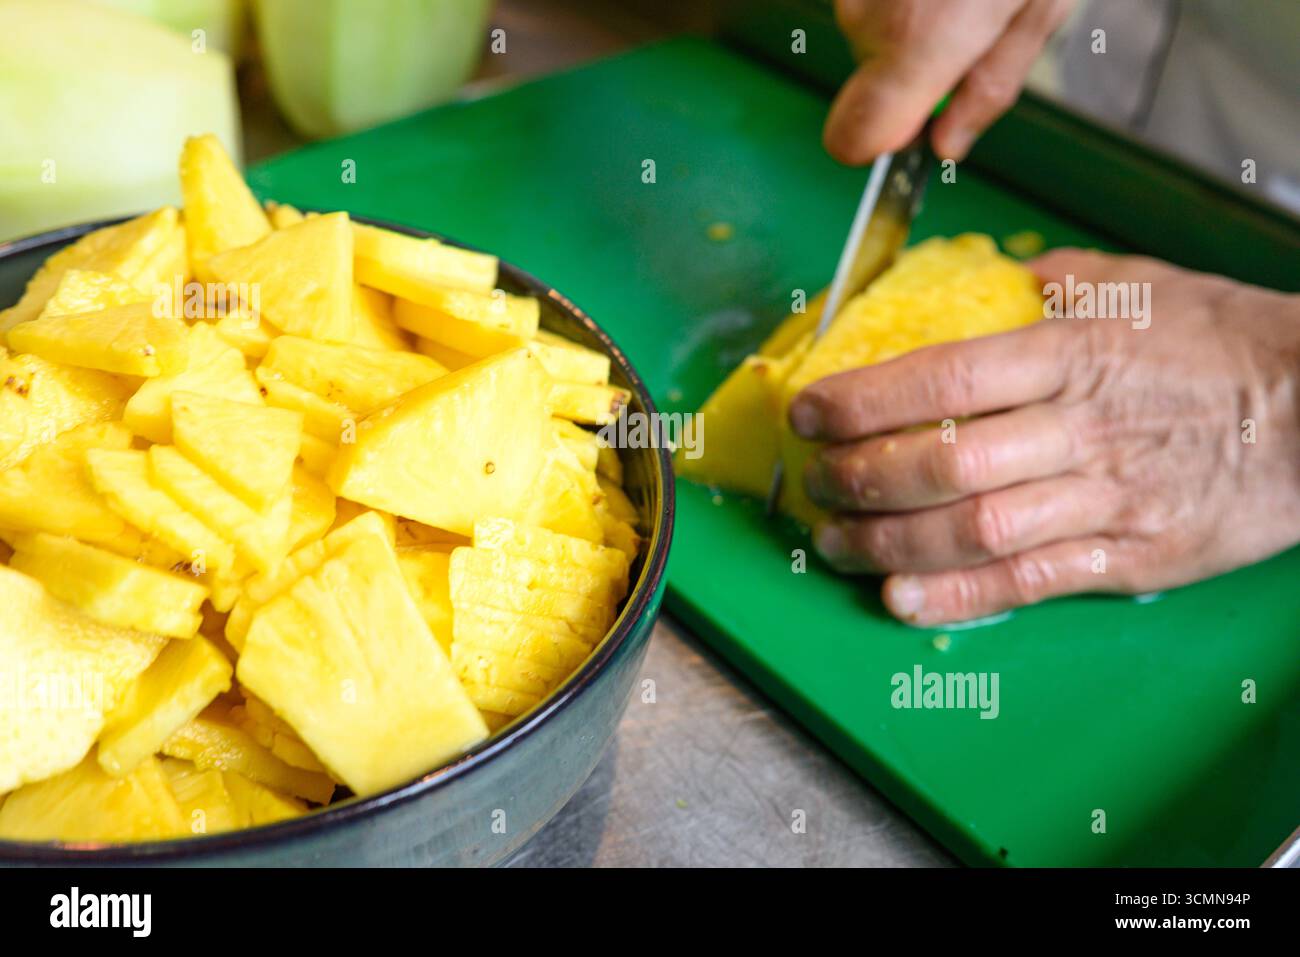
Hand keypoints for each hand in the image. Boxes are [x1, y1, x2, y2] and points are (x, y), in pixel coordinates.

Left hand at [788, 250, 1299, 624]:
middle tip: (815, 481)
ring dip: (888, 544)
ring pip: (973, 529)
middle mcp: (1080, 428)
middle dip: (858, 478)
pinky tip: (901, 597)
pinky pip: (1028, 582)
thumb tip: (982, 282)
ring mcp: (1106, 499)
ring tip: (835, 543)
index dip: (862, 400)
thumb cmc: (1225, 342)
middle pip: (943, 462)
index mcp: (1073, 352)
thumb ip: (1049, 285)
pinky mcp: (1131, 556)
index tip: (811, 410)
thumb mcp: (1137, 285)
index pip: (943, 377)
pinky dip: (957, 596)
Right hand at [826, 0, 1075, 162]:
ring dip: (914, 12)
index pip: (852, 138)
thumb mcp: (1038, 9)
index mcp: (921, 46)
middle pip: (872, 75)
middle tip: (973, 15)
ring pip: (872, 28)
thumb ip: (989, 86)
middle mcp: (869, 18)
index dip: (879, 142)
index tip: (914, 127)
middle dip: (919, 60)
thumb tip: (950, 144)